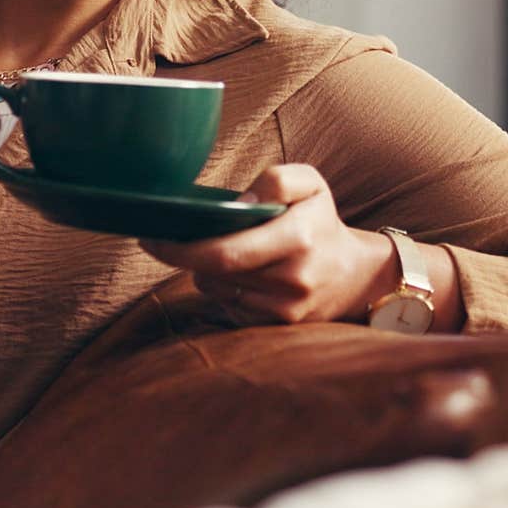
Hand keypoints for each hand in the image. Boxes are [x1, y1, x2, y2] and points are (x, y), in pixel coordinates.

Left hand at [139, 164, 399, 325]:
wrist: (356, 275)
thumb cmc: (321, 221)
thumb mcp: (310, 183)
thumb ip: (276, 180)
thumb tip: (238, 204)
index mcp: (297, 238)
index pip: (224, 252)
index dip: (180, 249)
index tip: (151, 236)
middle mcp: (291, 279)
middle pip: (213, 274)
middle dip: (183, 257)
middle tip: (160, 240)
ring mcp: (285, 310)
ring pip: (218, 290)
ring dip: (206, 271)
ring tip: (220, 250)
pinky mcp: (278, 328)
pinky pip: (230, 308)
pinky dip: (224, 290)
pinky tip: (238, 274)